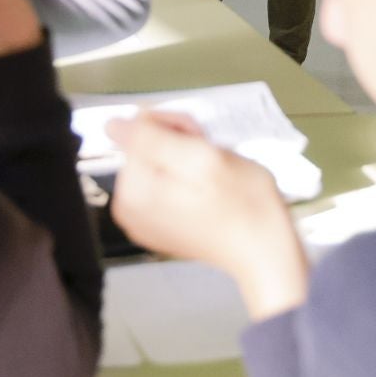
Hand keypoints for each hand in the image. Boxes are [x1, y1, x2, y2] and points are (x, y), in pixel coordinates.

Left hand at [108, 111, 308, 317]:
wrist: (264, 252)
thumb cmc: (244, 205)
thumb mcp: (204, 159)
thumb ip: (153, 139)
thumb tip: (111, 126)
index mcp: (134, 191)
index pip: (139, 127)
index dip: (175, 125)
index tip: (200, 140)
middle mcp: (127, 208)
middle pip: (144, 146)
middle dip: (180, 142)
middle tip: (212, 157)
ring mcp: (140, 220)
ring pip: (156, 162)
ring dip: (186, 158)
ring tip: (214, 174)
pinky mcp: (156, 225)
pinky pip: (162, 183)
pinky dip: (185, 178)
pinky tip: (207, 189)